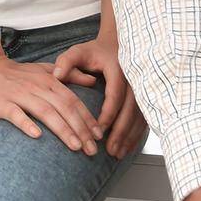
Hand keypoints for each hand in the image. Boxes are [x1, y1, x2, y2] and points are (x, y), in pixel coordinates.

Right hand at [0, 53, 101, 154]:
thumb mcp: (45, 69)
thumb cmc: (18, 74)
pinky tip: (37, 136)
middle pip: (64, 108)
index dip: (87, 118)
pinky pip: (16, 114)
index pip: (73, 101)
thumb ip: (70, 75)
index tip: (99, 136)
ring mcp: (20, 95)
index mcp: (49, 81)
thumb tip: (93, 80)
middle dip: (80, 129)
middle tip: (92, 150)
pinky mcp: (3, 103)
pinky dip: (26, 124)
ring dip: (62, 129)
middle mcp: (37, 87)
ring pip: (45, 112)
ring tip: (76, 147)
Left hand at [53, 33, 147, 158]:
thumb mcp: (77, 52)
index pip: (115, 94)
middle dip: (121, 131)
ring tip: (117, 154)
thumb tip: (56, 75)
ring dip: (130, 137)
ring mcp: (142, 89)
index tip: (99, 130)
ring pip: (140, 116)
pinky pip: (143, 118)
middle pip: (131, 109)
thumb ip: (66, 62)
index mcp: (119, 69)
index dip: (109, 113)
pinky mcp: (144, 97)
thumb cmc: (94, 51)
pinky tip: (127, 148)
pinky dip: (136, 134)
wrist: (115, 46)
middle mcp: (134, 80)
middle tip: (110, 150)